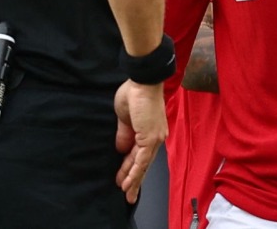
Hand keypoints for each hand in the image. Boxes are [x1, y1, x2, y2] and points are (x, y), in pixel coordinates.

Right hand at [113, 80, 167, 202]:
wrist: (142, 82)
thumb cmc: (134, 93)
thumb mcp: (124, 118)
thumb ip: (124, 134)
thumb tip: (120, 149)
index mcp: (149, 132)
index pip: (139, 156)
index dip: (130, 168)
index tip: (122, 179)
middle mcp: (155, 137)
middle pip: (143, 163)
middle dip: (134, 180)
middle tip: (128, 195)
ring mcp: (154, 138)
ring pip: (142, 165)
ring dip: (133, 180)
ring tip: (126, 194)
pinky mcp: (150, 138)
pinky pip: (141, 160)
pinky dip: (134, 172)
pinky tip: (127, 183)